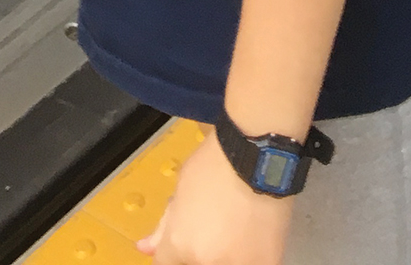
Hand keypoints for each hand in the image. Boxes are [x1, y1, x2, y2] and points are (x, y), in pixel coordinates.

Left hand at [139, 132, 292, 264]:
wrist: (260, 156)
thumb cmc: (217, 163)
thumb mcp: (181, 189)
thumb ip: (166, 224)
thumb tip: (145, 247)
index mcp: (179, 243)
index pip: (166, 263)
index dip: (174, 249)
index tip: (186, 240)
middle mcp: (205, 261)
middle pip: (193, 263)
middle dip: (197, 249)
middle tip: (213, 225)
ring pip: (220, 264)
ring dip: (224, 253)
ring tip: (234, 226)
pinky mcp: (265, 264)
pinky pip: (249, 264)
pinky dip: (248, 255)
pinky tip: (251, 233)